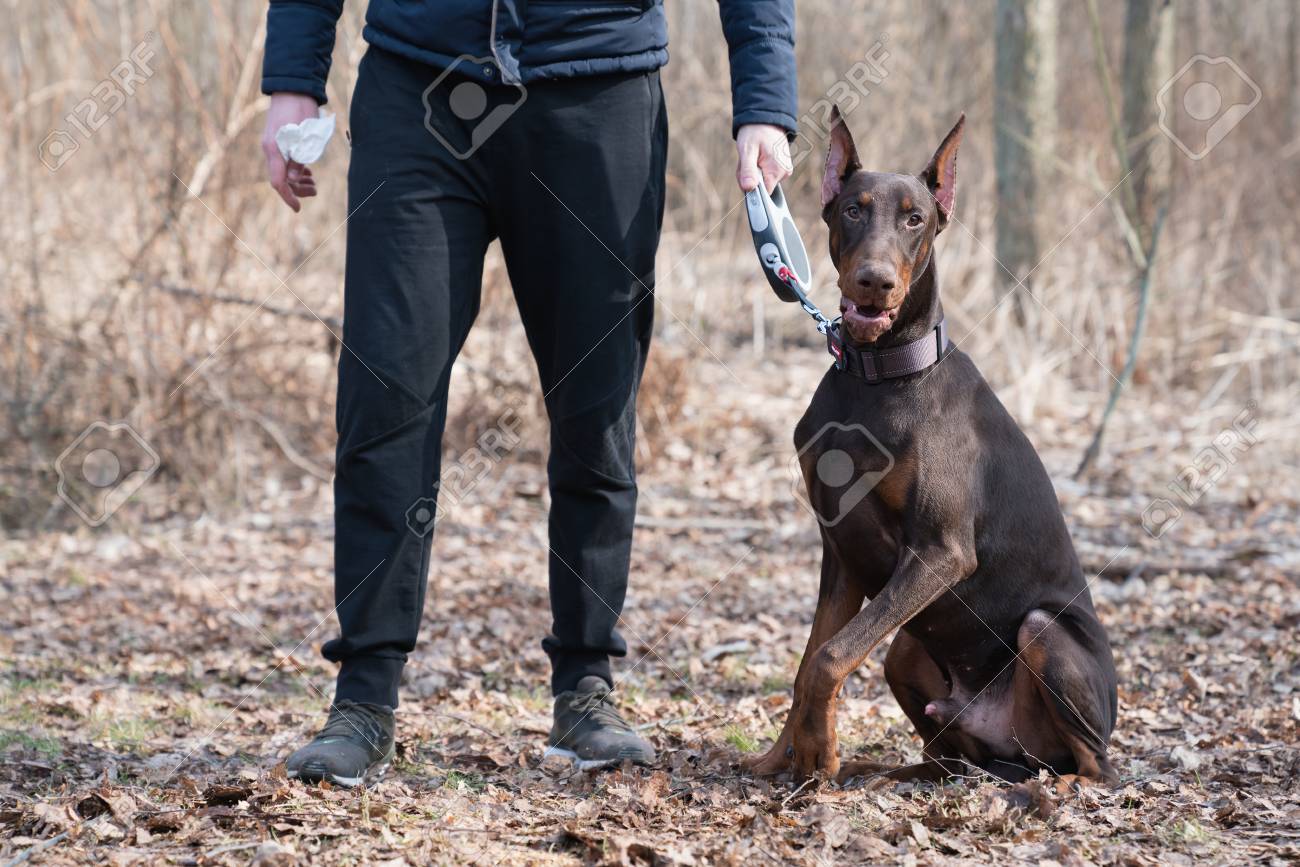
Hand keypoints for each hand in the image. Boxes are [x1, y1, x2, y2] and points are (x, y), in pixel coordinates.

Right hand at [261, 92, 320, 211]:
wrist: (292, 88)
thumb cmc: (301, 110)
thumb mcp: (305, 136)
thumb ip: (298, 160)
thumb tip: (291, 181)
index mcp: (274, 150)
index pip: (278, 182)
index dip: (288, 197)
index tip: (298, 208)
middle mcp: (270, 149)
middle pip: (280, 179)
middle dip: (297, 189)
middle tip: (315, 190)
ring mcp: (273, 144)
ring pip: (282, 170)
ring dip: (297, 179)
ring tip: (314, 181)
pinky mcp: (278, 139)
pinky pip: (284, 161)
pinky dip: (295, 168)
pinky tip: (307, 170)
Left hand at [735, 123, 792, 192]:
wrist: (765, 119)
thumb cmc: (755, 132)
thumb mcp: (747, 150)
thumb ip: (748, 171)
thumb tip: (748, 189)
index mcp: (777, 171)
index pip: (763, 194)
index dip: (751, 187)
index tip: (746, 172)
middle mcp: (784, 173)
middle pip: (761, 188)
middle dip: (749, 177)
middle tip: (746, 160)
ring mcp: (784, 171)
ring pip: (762, 182)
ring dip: (752, 172)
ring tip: (752, 156)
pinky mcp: (782, 168)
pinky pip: (766, 175)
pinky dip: (757, 168)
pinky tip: (756, 156)